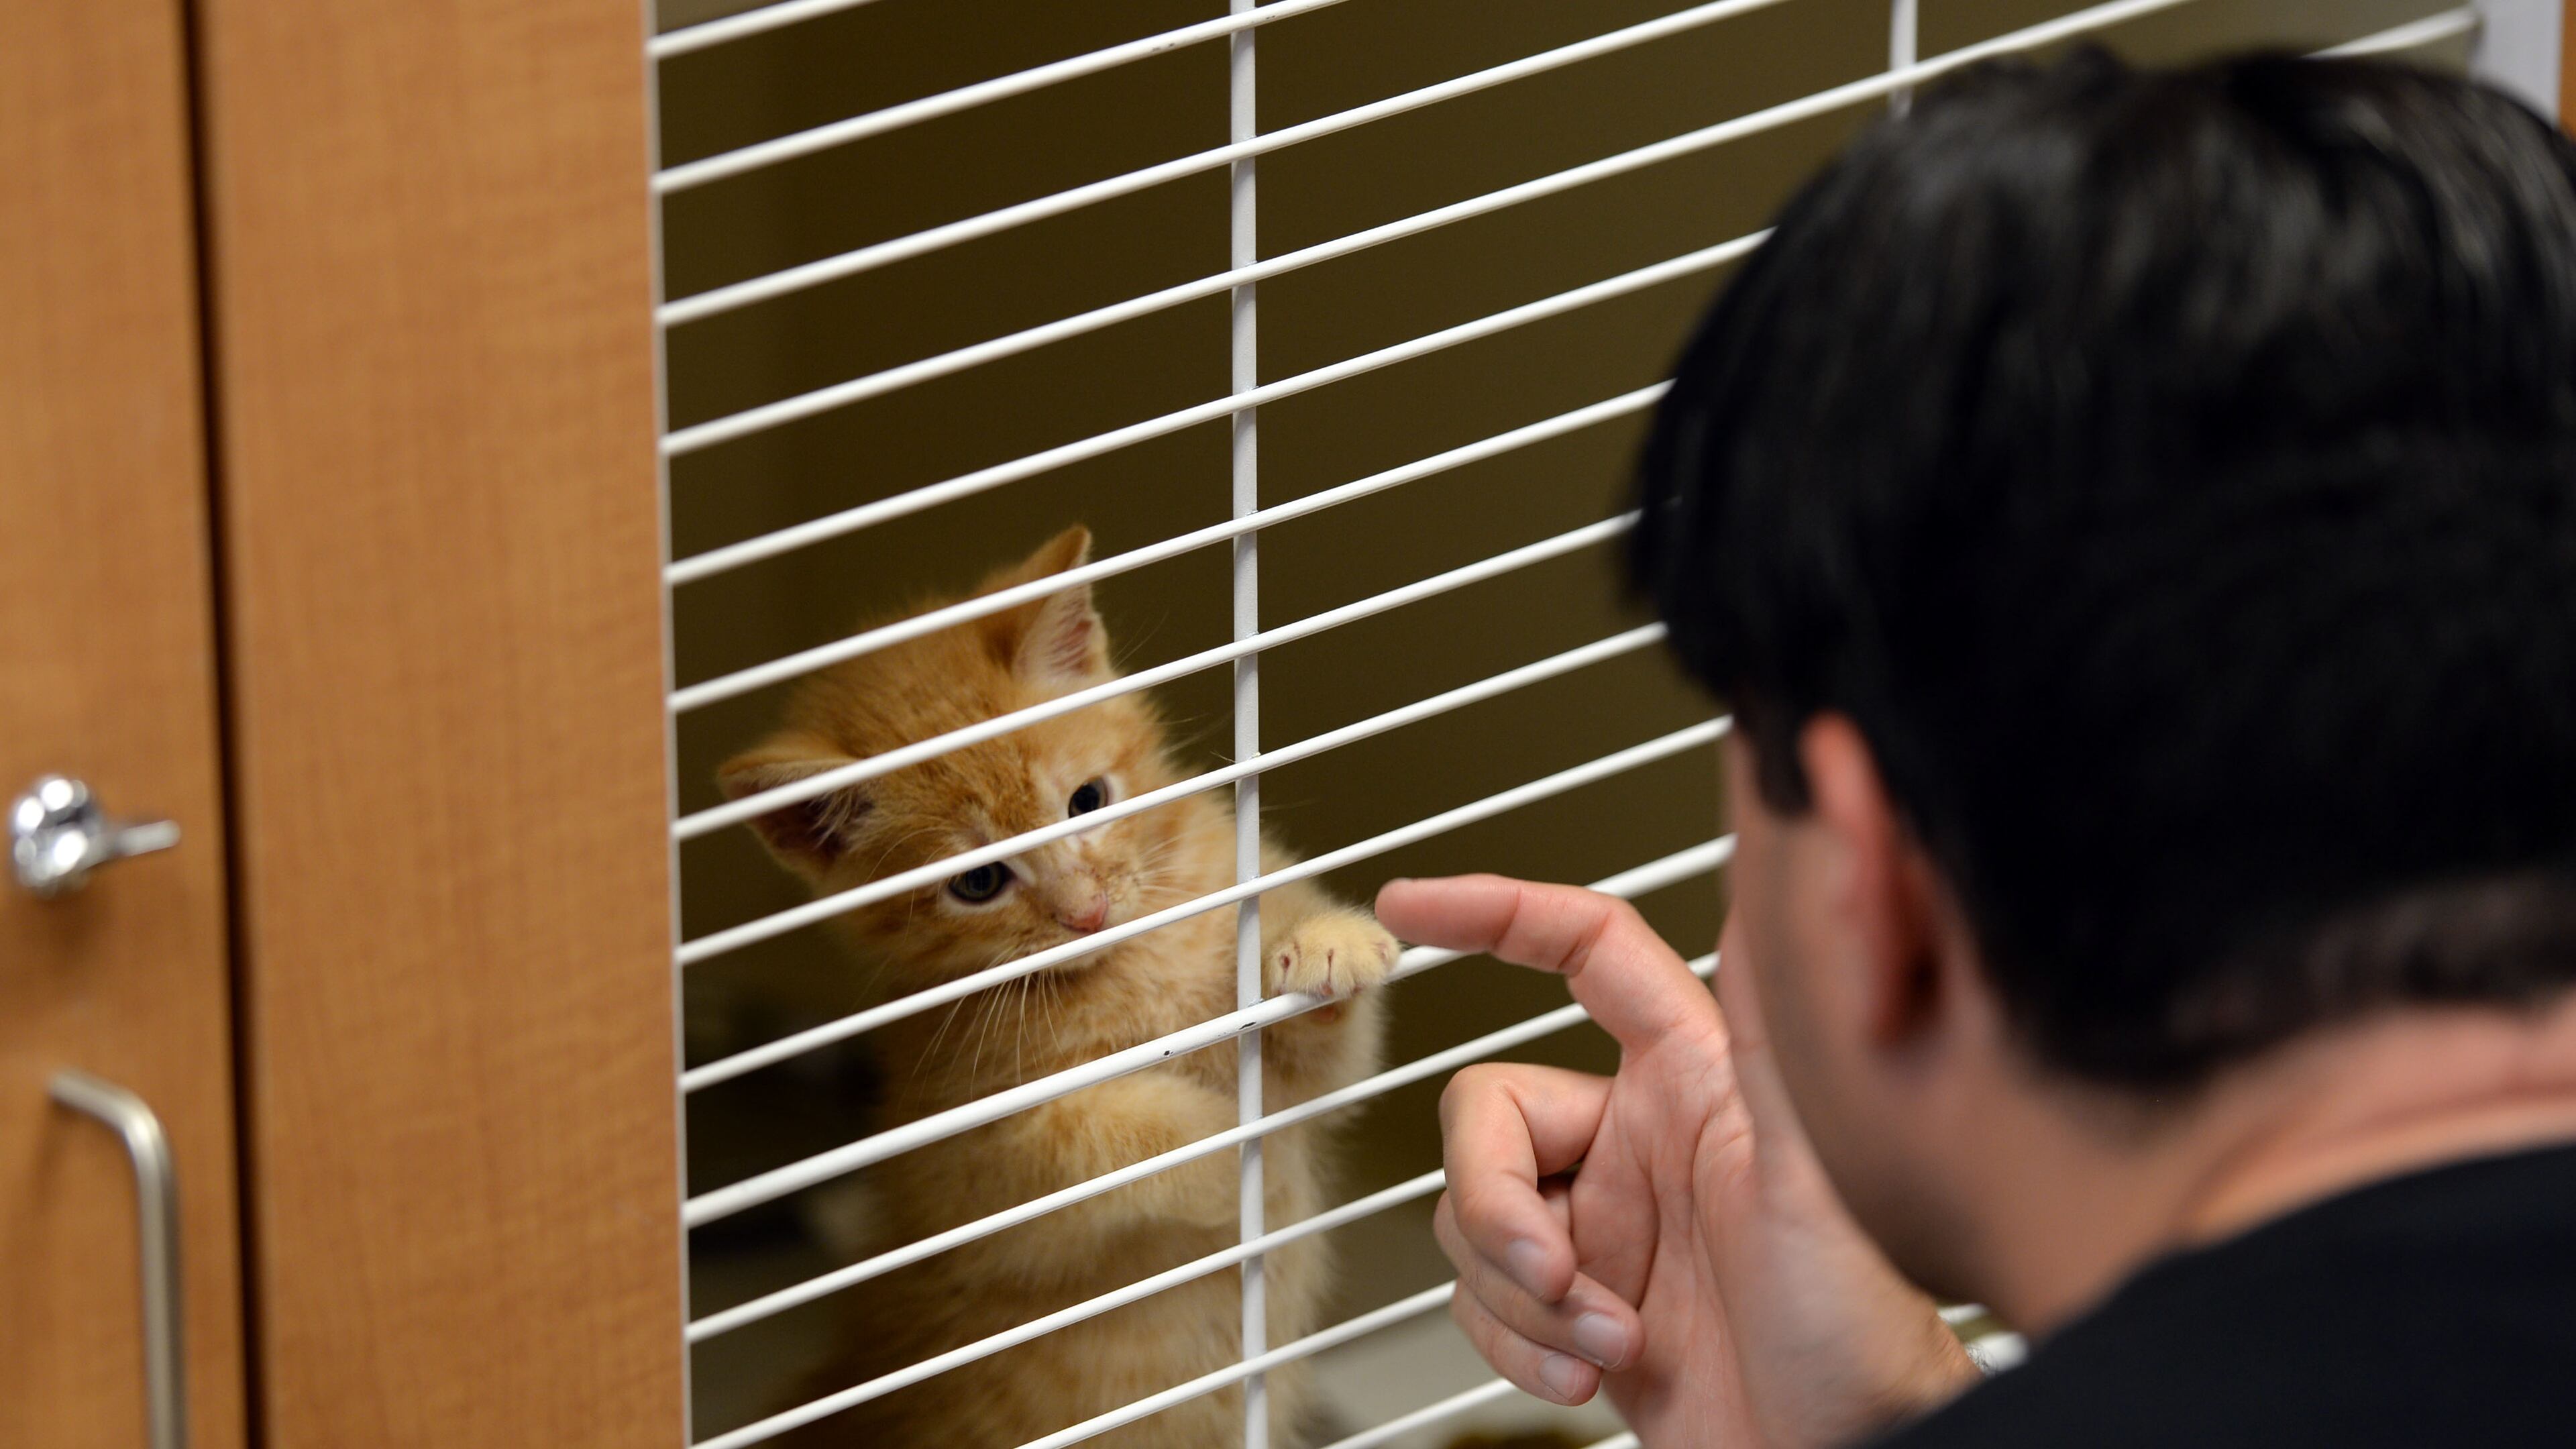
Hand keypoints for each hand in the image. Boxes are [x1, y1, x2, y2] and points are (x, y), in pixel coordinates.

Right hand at [1375, 875, 1976, 1448]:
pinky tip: (1587, 1375)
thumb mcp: (1817, 1184)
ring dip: (1522, 1298)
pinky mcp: (1576, 1308)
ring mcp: (1603, 1226)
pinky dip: (1515, 1345)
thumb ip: (1777, 1049)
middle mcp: (1638, 1138)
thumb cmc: (1865, 1334)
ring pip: (1474, 1219)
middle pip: (1488, 1117)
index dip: (1496, 912)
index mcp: (1691, 1078)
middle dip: (1495, 1206)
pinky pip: (1481, 1300)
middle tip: (1554, 1273)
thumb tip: (1777, 899)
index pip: (1584, 951)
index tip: (1411, 907)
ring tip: (1614, 1343)